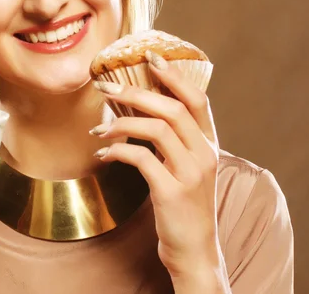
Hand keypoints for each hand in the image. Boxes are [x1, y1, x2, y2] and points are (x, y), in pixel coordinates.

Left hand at [92, 52, 227, 289]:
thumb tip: (139, 109)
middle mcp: (205, 155)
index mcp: (209, 144)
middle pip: (173, 109)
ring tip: (98, 129)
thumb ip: (173, 140)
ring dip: (122, 122)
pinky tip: (102, 155)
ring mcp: (191, 174)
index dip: (175, 75)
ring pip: (157, 129)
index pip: (198, 100)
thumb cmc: (184, 205)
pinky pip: (141, 159)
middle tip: (105, 87)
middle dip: (136, 92)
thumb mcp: (186, 167)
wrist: (195, 252)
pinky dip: (117, 151)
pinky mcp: (172, 193)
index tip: (150, 57)